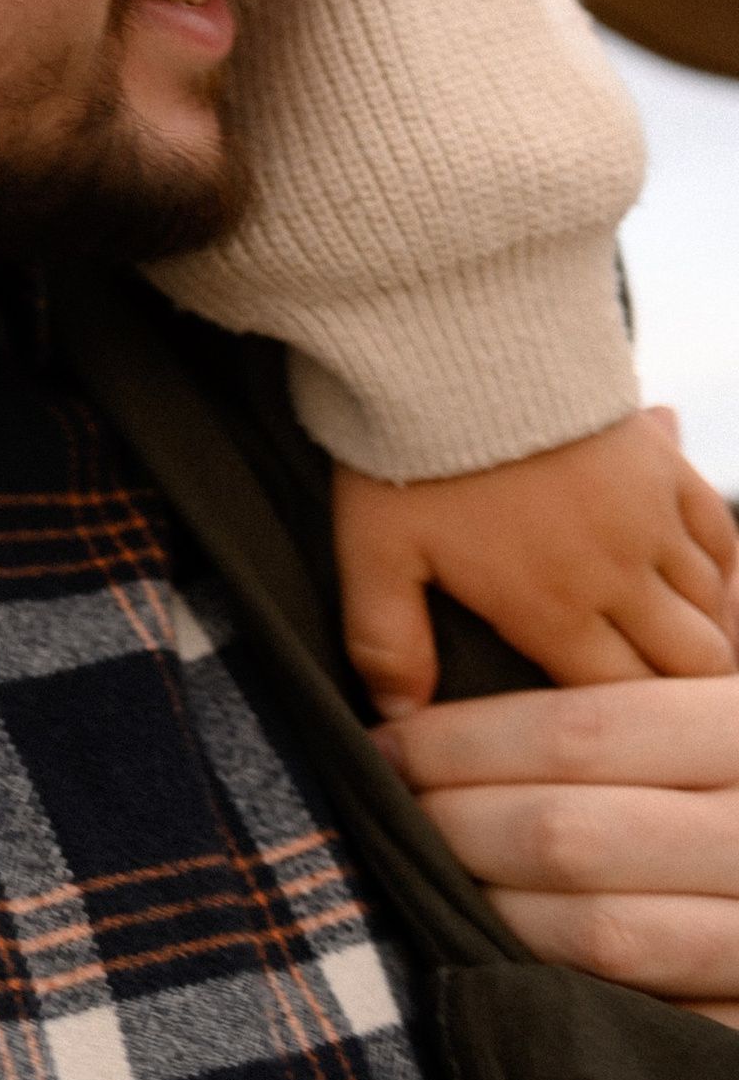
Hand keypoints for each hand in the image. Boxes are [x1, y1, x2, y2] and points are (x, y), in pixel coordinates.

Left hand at [334, 406, 738, 717]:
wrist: (454, 336)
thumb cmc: (406, 447)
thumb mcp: (374, 551)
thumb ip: (387, 641)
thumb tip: (398, 713)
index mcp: (552, 609)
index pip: (622, 706)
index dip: (626, 732)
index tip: (619, 742)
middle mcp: (618, 574)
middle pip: (691, 665)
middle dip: (680, 695)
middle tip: (661, 707)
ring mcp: (650, 517)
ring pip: (713, 605)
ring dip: (700, 632)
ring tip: (675, 650)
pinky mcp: (663, 464)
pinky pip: (722, 535)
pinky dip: (720, 568)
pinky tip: (702, 583)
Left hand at [380, 671, 738, 1027]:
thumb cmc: (736, 759)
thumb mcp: (716, 693)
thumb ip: (625, 683)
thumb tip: (457, 669)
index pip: (581, 730)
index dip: (466, 740)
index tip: (387, 744)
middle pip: (572, 833)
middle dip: (456, 825)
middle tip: (387, 812)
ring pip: (602, 934)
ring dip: (493, 911)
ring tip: (430, 878)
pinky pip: (648, 1014)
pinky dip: (564, 991)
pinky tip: (504, 960)